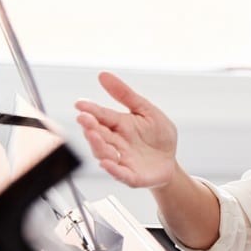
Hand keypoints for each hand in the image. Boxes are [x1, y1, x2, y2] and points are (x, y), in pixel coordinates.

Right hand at [74, 71, 178, 187]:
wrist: (170, 161)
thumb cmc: (158, 136)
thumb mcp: (146, 110)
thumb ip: (125, 94)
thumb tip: (104, 75)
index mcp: (119, 125)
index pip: (102, 116)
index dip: (91, 110)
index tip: (80, 104)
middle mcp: (116, 142)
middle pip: (99, 134)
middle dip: (90, 127)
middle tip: (84, 119)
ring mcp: (121, 159)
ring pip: (104, 153)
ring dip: (98, 145)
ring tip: (94, 135)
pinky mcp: (130, 175)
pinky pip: (119, 173)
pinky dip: (112, 169)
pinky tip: (107, 163)